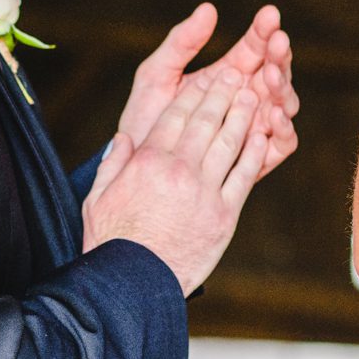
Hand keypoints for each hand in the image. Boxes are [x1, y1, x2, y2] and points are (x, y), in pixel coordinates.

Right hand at [82, 65, 268, 293]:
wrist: (133, 285)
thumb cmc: (112, 244)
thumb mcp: (97, 199)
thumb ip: (111, 165)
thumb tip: (123, 139)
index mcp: (147, 162)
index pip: (176, 116)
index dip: (194, 93)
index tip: (206, 78)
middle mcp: (178, 170)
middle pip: (206, 120)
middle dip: (223, 93)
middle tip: (237, 73)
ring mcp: (204, 191)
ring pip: (229, 142)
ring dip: (243, 115)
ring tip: (253, 95)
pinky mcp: (224, 214)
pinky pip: (244, 175)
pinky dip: (254, 153)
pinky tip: (262, 136)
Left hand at [117, 4, 299, 176]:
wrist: (136, 169)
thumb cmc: (146, 119)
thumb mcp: (157, 74)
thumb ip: (182, 42)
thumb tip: (209, 8)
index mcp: (227, 74)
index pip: (255, 47)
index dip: (264, 30)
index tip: (269, 15)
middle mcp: (247, 99)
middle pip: (275, 72)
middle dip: (279, 55)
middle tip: (278, 42)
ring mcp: (254, 127)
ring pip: (283, 104)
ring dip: (282, 87)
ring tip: (270, 75)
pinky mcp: (257, 160)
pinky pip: (282, 144)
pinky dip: (284, 128)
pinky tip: (274, 114)